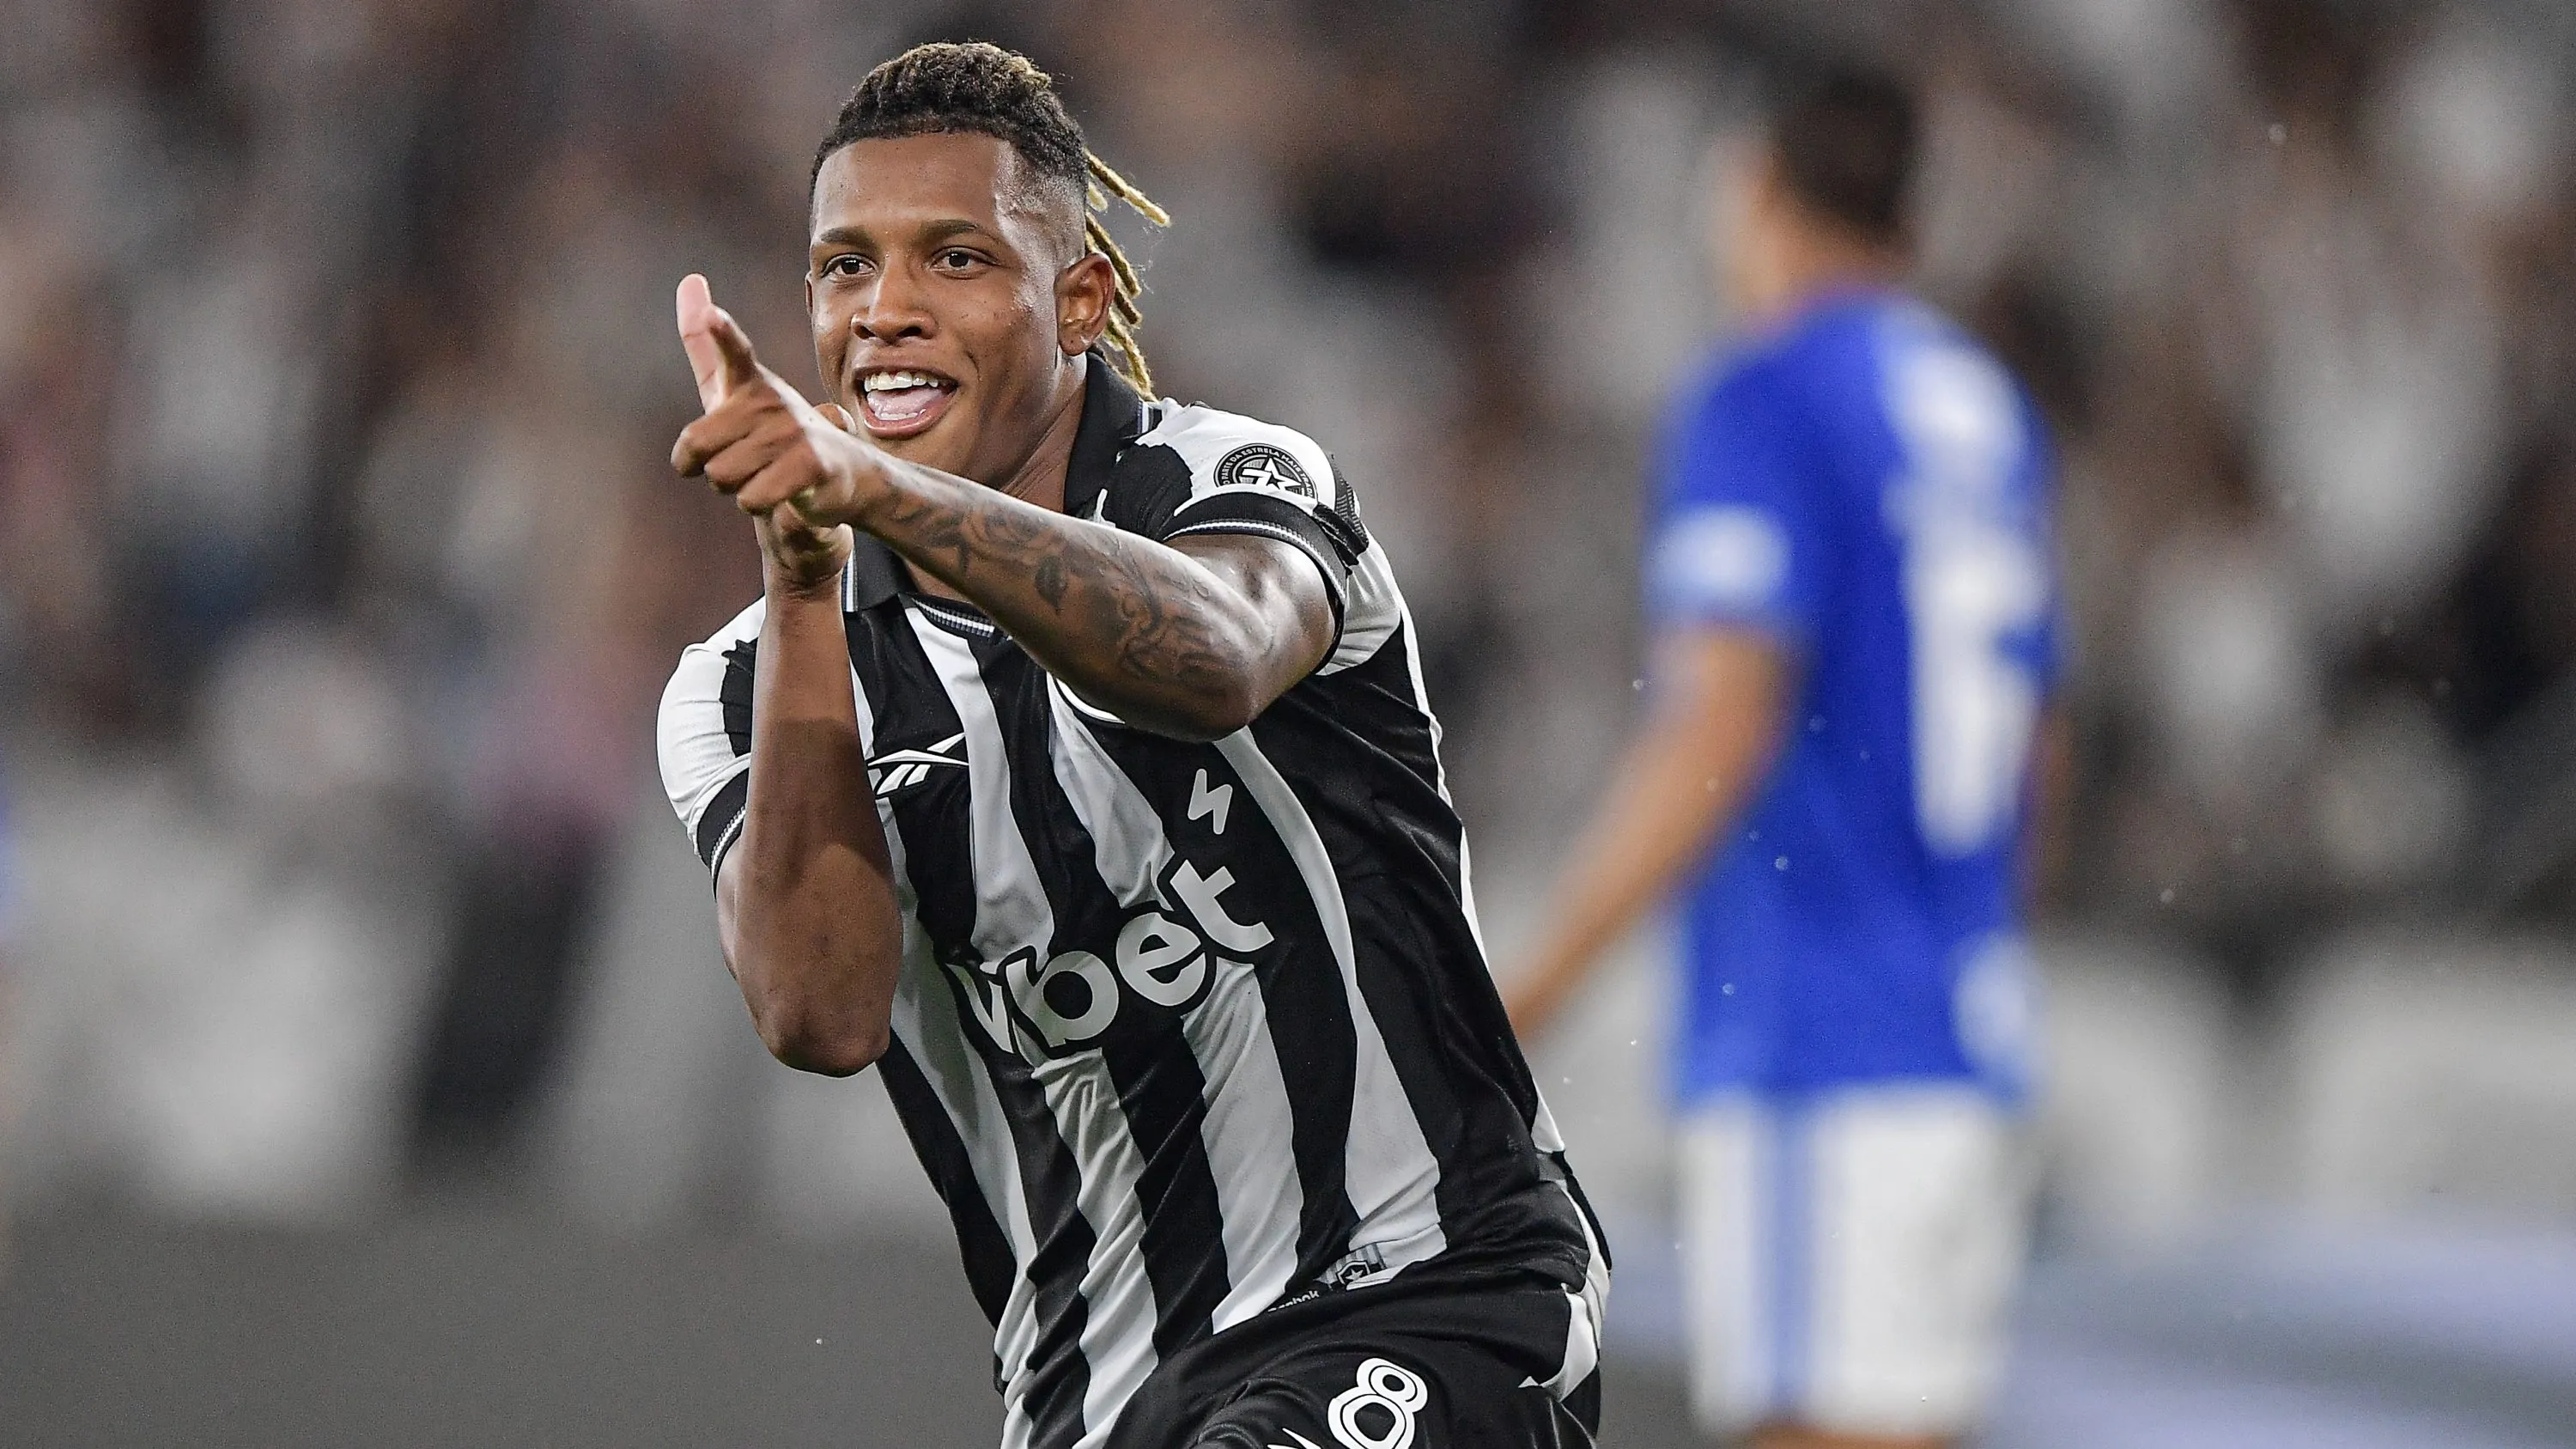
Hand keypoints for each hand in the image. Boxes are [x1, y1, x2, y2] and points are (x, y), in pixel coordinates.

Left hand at [671, 274, 867, 590]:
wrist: (842, 476)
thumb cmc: (774, 431)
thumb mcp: (735, 389)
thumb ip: (706, 344)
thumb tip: (690, 279)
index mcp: (751, 383)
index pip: (733, 352)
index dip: (721, 333)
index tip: (713, 315)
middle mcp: (772, 402)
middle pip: (698, 449)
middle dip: (712, 468)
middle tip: (747, 461)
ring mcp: (794, 432)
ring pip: (723, 478)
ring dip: (739, 489)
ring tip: (767, 475)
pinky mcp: (812, 465)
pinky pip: (753, 499)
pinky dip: (762, 506)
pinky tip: (784, 493)